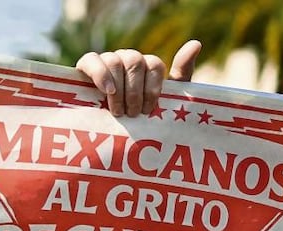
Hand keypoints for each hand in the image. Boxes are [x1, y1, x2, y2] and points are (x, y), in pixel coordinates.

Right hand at [76, 40, 200, 116]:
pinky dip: (100, 73)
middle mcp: (128, 59)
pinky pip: (91, 59)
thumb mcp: (164, 101)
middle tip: (133, 114)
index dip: (153, 88)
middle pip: (135, 61)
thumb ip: (182, 74)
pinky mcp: (86, 66)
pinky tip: (106, 90)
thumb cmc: (139, 119)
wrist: (109, 134)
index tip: (149, 111)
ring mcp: (108, 61)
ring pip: (115, 60)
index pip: (154, 64)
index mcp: (147, 67)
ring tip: (118, 111)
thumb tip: (196, 43)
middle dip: (135, 91)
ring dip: (118, 88)